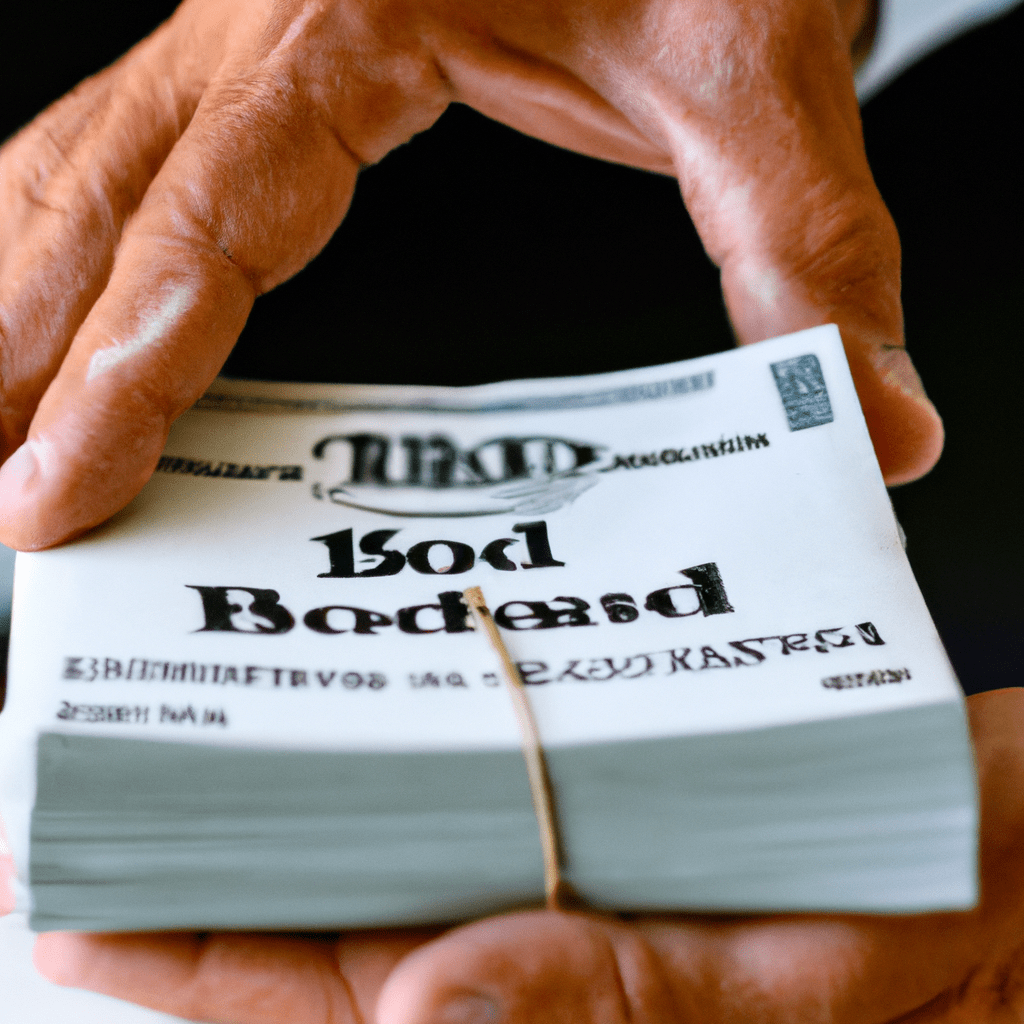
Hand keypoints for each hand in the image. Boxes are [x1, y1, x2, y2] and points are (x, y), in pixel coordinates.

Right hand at [0, 0, 939, 550]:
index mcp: (344, 9)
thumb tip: (881, 425)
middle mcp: (258, 12)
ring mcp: (241, 27)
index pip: (202, 227)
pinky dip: (54, 243)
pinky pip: (122, 152)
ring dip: (6, 302)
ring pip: (68, 167)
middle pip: (86, 200)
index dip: (118, 374)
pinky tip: (30, 308)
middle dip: (12, 358)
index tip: (47, 493)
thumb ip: (811, 254)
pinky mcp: (257, 52)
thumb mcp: (757, 74)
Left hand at [4, 688, 1017, 1022]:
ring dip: (303, 821)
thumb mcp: (838, 965)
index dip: (210, 980)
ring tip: (198, 750)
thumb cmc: (982, 904)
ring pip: (405, 883)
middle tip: (94, 808)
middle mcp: (572, 981)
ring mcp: (597, 910)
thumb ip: (647, 1004)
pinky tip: (360, 720)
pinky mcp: (630, 841)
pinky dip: (411, 774)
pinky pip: (490, 818)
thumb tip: (437, 1015)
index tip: (80, 906)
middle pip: (350, 959)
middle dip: (215, 894)